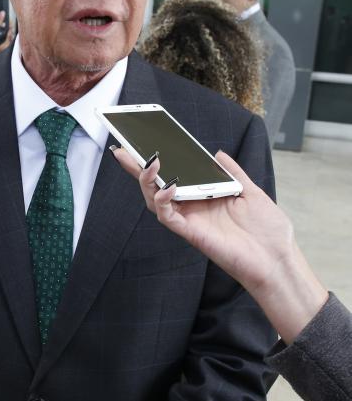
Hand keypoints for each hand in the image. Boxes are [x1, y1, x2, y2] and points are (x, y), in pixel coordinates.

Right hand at [114, 148, 327, 341]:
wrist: (277, 257)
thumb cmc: (267, 230)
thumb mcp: (251, 191)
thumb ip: (233, 172)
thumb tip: (218, 153)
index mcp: (205, 196)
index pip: (175, 175)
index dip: (158, 163)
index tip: (143, 143)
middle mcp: (193, 208)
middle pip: (157, 186)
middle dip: (137, 169)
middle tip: (124, 151)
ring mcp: (190, 220)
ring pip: (155, 201)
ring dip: (147, 182)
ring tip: (151, 164)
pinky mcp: (191, 233)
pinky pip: (168, 217)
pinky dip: (162, 201)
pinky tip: (168, 187)